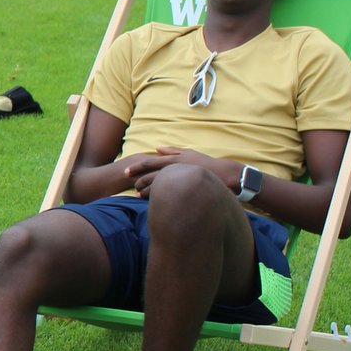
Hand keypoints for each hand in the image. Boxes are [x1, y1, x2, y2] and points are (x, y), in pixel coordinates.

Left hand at [118, 147, 237, 194]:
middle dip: (138, 180)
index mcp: (173, 160)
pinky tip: (151, 202)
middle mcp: (174, 169)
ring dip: (146, 191)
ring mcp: (179, 180)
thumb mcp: (188, 153)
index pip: (150, 163)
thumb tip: (157, 148)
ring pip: (157, 186)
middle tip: (129, 185)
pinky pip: (168, 194)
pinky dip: (158, 197)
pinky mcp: (184, 189)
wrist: (225, 175)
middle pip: (150, 175)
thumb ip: (171, 151)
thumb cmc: (205, 163)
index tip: (126, 171)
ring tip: (137, 195)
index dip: (137, 167)